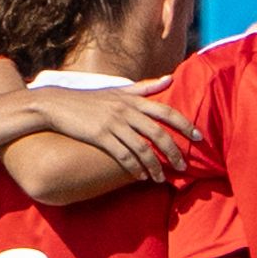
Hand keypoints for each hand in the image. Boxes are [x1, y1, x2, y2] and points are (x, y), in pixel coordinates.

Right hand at [27, 80, 203, 183]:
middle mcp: (126, 110)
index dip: (184, 124)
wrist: (57, 104)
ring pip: (142, 148)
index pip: (166, 111)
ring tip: (161, 179)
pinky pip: (122, 155)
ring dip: (154, 166)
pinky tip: (140, 177)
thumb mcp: (119, 91)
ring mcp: (113, 124)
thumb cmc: (90, 100)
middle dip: (173, 152)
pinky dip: (133, 168)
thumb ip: (146, 88)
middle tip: (183, 167)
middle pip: (158, 133)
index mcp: (133, 100)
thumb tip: (170, 78)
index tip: (198, 137)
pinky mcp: (100, 136)